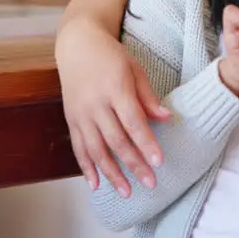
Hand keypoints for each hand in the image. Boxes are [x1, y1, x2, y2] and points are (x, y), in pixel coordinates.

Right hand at [56, 16, 170, 195]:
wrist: (77, 45)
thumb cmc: (111, 56)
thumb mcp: (135, 68)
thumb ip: (149, 97)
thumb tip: (167, 119)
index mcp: (115, 88)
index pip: (134, 122)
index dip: (146, 143)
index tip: (159, 162)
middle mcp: (96, 104)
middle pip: (116, 140)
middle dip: (134, 164)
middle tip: (150, 183)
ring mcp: (80, 113)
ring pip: (96, 149)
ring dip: (111, 173)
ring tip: (126, 192)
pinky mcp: (70, 119)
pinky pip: (78, 147)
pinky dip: (87, 167)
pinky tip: (96, 184)